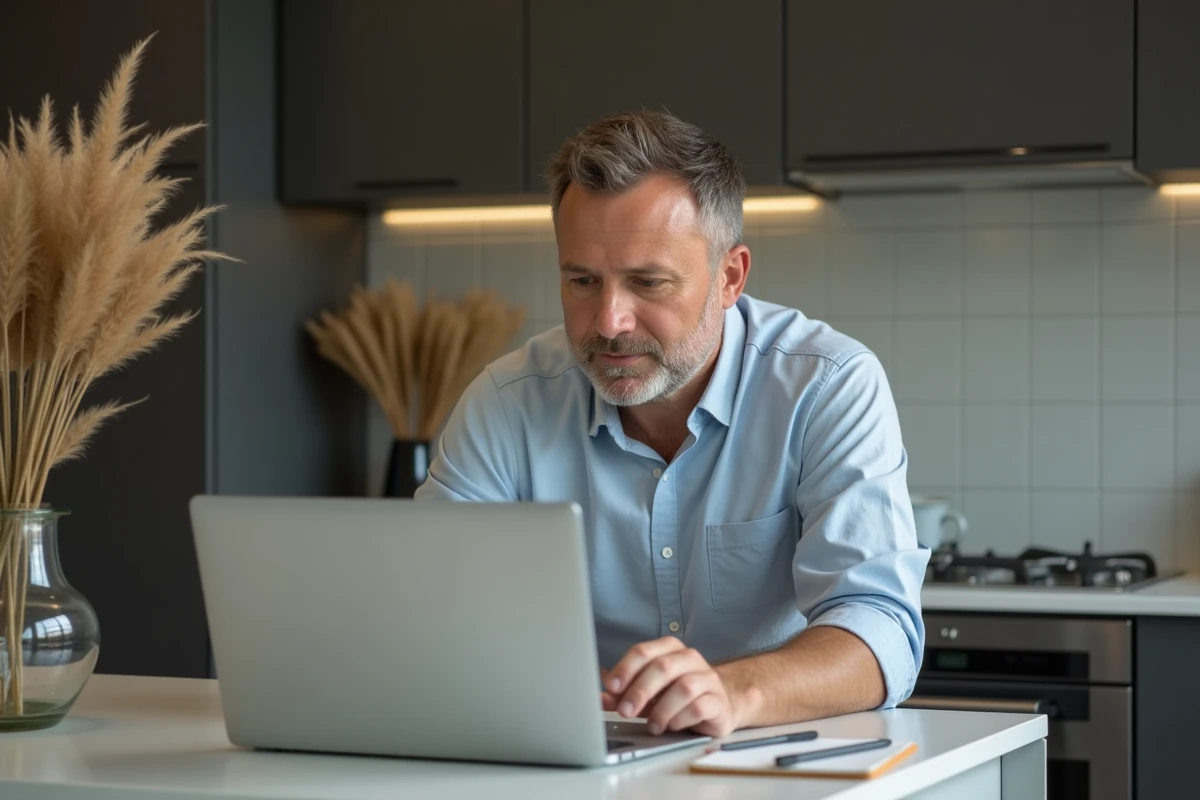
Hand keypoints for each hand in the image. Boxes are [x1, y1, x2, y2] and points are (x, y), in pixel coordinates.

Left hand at [603, 636, 739, 737]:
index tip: (611, 687)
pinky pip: (698, 707)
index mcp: (668, 648)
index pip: (643, 651)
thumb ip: (625, 693)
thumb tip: (602, 698)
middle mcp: (689, 658)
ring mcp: (707, 678)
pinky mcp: (718, 700)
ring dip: (661, 710)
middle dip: (639, 690)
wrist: (718, 705)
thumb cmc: (677, 695)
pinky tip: (672, 726)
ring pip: (682, 688)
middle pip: (662, 667)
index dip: (625, 669)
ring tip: (651, 725)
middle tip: (625, 711)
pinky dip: (680, 719)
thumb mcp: (647, 693)